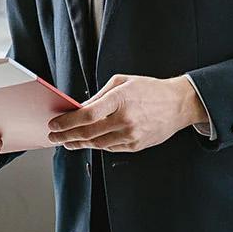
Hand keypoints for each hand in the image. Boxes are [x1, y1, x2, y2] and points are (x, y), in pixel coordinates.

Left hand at [47, 74, 205, 151]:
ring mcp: (131, 135)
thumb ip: (99, 96)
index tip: (55, 124)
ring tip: (66, 141)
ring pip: (97, 144)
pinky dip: (96, 145)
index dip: (67, 122)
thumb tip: (78, 109)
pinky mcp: (136, 146)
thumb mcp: (122, 82)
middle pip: (88, 133)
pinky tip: (87, 142)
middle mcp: (126, 119)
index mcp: (121, 99)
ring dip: (78, 144)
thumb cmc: (150, 90)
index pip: (87, 115)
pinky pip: (110, 148)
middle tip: (54, 136)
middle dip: (66, 136)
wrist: (178, 104)